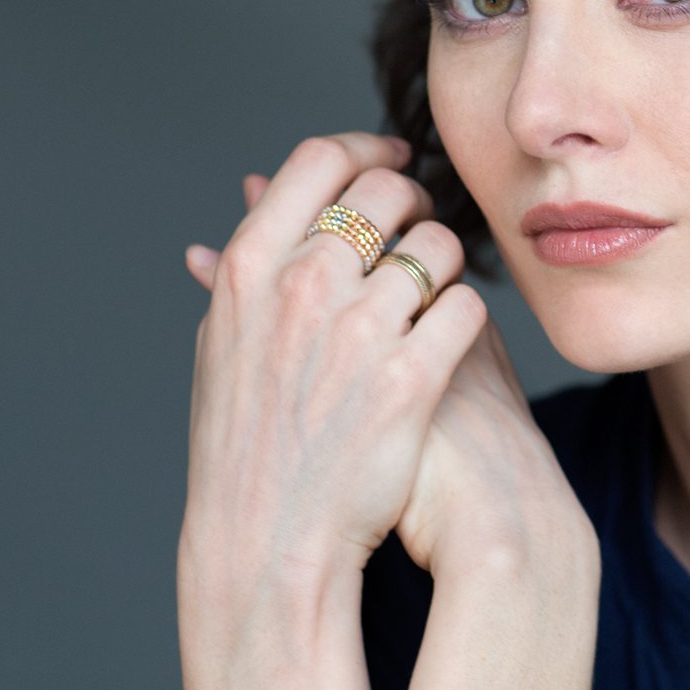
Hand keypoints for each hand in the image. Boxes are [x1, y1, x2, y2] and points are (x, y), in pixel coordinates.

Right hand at [183, 135, 591, 587]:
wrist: (266, 538)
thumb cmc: (245, 440)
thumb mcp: (223, 340)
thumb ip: (249, 259)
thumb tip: (254, 186)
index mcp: (250, 266)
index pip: (319, 160)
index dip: (366, 150)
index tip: (391, 157)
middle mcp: (303, 286)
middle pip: (387, 191)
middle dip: (414, 201)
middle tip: (422, 224)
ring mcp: (358, 331)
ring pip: (437, 246)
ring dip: (446, 263)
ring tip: (435, 288)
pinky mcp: (411, 377)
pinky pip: (465, 307)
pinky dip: (465, 316)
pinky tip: (451, 335)